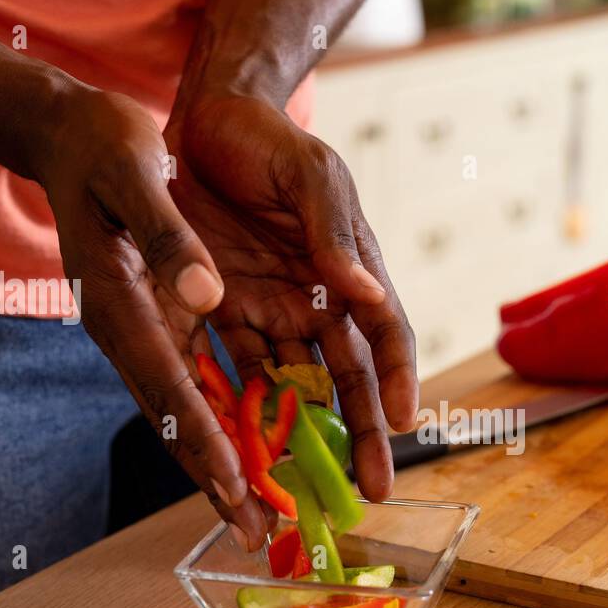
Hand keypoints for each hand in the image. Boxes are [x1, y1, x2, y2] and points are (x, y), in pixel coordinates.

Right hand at [34, 86, 268, 546]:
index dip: (204, 441)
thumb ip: (167, 237)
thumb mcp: (135, 174)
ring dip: (226, 462)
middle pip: (176, 418)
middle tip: (255, 536)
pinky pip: (198, 382)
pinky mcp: (160, 321)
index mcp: (122, 301)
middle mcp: (131, 330)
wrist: (71, 132)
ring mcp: (144, 330)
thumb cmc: (104, 146)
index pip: (168, 386)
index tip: (238, 489)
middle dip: (218, 478)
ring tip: (262, 516)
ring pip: (189, 411)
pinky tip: (261, 448)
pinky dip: (226, 419)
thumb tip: (204, 294)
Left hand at [165, 93, 417, 501]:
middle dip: (362, 435)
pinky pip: (236, 371)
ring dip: (302, 438)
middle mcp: (319, 300)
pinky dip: (242, 410)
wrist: (203, 117)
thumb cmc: (268, 139)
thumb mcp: (311, 174)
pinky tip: (245, 453)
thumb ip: (335, 231)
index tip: (404, 423)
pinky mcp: (226, 313)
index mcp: (351, 270)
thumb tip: (367, 291)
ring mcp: (273, 311)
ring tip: (306, 489)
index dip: (397, 379)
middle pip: (347, 378)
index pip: (385, 334)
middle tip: (371, 490)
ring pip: (295, 387)